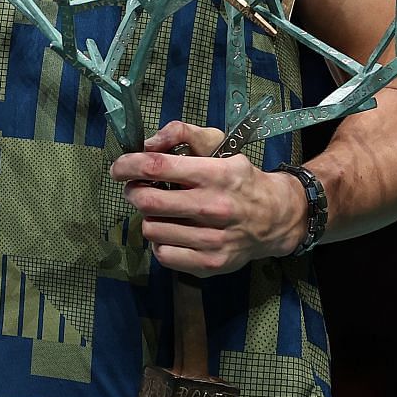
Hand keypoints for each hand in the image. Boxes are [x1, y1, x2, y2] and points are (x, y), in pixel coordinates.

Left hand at [109, 119, 304, 275]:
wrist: (276, 217)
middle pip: (148, 202)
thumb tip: (146, 144)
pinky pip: (163, 254)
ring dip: (149, 218)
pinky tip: (173, 232)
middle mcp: (214, 207)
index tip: (119, 168)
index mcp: (215, 174)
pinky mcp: (210, 263)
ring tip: (163, 212)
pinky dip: (160, 243)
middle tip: (137, 189)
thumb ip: (181, 133)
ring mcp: (213, 239)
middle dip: (133, 192)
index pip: (158, 167)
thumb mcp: (218, 144)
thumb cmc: (240, 178)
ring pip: (151, 229)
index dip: (129, 165)